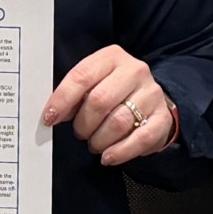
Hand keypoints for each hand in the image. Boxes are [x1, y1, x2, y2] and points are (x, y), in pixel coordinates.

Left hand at [42, 45, 172, 167]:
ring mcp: (151, 94)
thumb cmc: (114, 91)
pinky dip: (120, 152)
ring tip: (94, 143)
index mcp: (112, 57)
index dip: (62, 99)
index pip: (82, 76)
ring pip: (118, 122)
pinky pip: (140, 139)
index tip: (49, 117)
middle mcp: (134, 71)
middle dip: (83, 123)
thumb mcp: (94, 82)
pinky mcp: (162, 117)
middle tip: (80, 132)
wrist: (151, 99)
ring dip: (99, 140)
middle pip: (99, 100)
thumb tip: (53, 113)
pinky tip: (108, 156)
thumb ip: (75, 93)